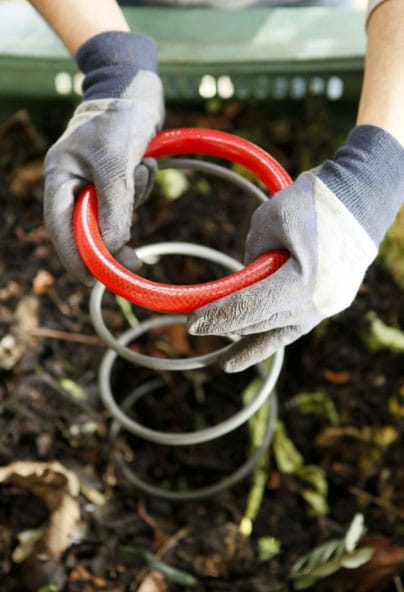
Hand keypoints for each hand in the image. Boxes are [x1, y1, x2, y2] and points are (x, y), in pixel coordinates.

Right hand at [44, 32, 163, 279]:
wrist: (138, 87)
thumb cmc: (119, 116)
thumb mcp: (116, 161)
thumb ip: (114, 206)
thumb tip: (113, 247)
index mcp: (60, 176)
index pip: (60, 226)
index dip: (74, 256)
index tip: (92, 279)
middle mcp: (74, 182)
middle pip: (87, 228)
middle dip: (112, 239)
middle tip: (135, 261)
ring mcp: (96, 181)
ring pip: (114, 215)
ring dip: (134, 200)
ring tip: (140, 166)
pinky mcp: (118, 178)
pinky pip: (130, 200)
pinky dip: (142, 187)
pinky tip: (145, 161)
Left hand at [188, 126, 403, 371]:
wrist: (360, 197)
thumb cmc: (313, 203)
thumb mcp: (268, 222)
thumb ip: (251, 259)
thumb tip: (242, 283)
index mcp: (301, 283)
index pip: (248, 308)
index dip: (216, 317)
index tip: (191, 322)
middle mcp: (316, 303)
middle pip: (259, 322)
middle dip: (225, 326)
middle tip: (194, 328)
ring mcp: (325, 307)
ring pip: (276, 332)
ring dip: (248, 342)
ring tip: (225, 362)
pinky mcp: (327, 303)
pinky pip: (292, 327)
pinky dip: (270, 339)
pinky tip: (248, 355)